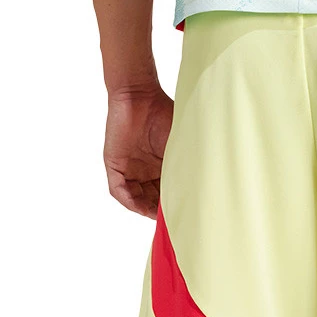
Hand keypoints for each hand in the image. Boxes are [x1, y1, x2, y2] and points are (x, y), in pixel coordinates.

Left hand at [103, 86, 173, 216]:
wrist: (140, 96)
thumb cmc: (165, 115)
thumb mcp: (180, 147)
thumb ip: (186, 167)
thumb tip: (202, 191)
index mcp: (161, 167)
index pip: (166, 193)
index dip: (173, 205)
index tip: (185, 214)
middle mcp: (144, 171)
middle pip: (151, 200)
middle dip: (160, 212)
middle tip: (172, 220)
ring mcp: (128, 169)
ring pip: (136, 199)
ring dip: (146, 209)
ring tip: (158, 216)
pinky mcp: (114, 165)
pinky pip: (119, 191)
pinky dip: (130, 201)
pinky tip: (141, 208)